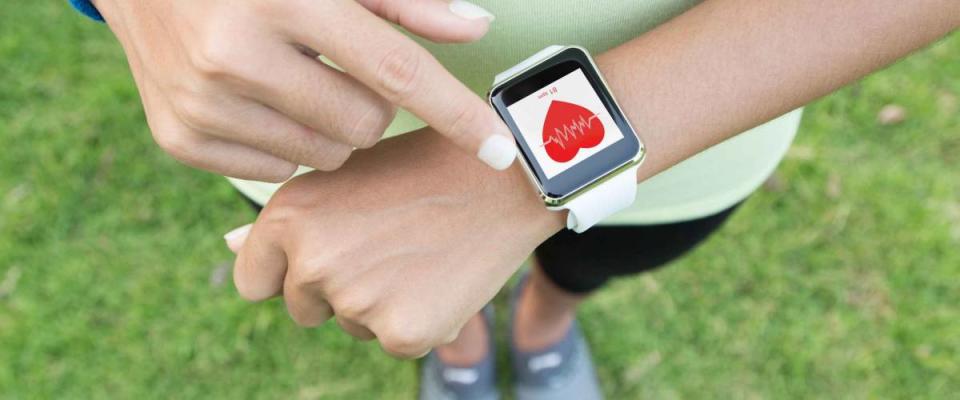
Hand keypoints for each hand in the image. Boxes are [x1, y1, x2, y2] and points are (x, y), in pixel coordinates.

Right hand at [94, 0, 516, 181]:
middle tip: (337, 71)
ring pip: (325, 155)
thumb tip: (476, 28)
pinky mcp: (179, 138)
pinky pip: (277, 172)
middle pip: (364, 124)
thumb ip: (405, 1)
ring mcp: (202, 102)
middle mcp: (236, 52)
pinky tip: (259, 102)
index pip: (394, 69)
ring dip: (329, 127)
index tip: (502, 150)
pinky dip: (285, 143)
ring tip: (294, 82)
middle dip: (370, 105)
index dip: (455, 112)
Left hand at [227, 128, 562, 357]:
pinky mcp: (402, 333)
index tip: (328, 253)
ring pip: (351, 324)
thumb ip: (288, 221)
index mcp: (288, 217)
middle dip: (337, 288)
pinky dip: (417, 319)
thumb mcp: (343, 177)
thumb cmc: (419, 169)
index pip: (253, 281)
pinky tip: (440, 276)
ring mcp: (355, 302)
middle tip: (388, 243)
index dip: (288, 271)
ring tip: (418, 251)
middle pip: (303, 308)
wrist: (502, 177)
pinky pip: (393, 339)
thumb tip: (230, 246)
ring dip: (378, 303)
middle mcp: (311, 263)